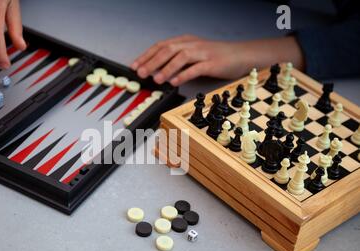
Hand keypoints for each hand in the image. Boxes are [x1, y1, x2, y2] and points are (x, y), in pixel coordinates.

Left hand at [131, 35, 303, 85]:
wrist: (242, 55)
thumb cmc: (217, 57)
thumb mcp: (195, 55)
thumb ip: (178, 61)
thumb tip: (157, 71)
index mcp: (186, 41)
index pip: (161, 46)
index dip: (146, 55)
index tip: (135, 65)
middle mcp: (192, 45)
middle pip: (168, 50)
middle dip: (151, 62)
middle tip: (141, 73)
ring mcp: (203, 53)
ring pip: (180, 58)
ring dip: (166, 68)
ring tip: (156, 79)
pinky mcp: (212, 63)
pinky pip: (195, 68)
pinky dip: (183, 75)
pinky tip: (174, 82)